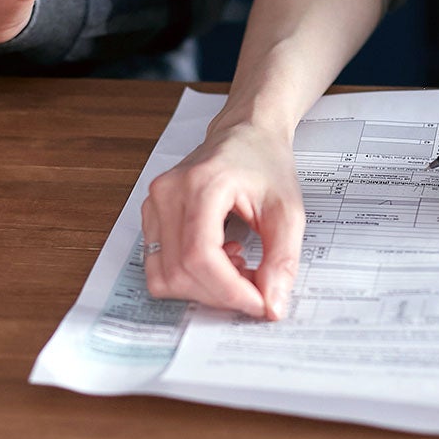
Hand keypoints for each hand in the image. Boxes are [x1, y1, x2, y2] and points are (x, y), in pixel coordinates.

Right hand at [142, 122, 304, 319]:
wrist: (245, 133)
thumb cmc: (265, 162)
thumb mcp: (288, 210)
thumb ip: (282, 260)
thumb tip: (272, 306)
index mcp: (202, 183)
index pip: (200, 256)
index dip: (230, 291)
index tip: (259, 303)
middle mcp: (168, 193)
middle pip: (180, 271)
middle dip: (220, 294)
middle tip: (254, 288)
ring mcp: (154, 204)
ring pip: (163, 275)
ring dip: (203, 289)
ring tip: (236, 267)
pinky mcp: (150, 216)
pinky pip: (159, 266)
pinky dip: (190, 277)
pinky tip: (219, 259)